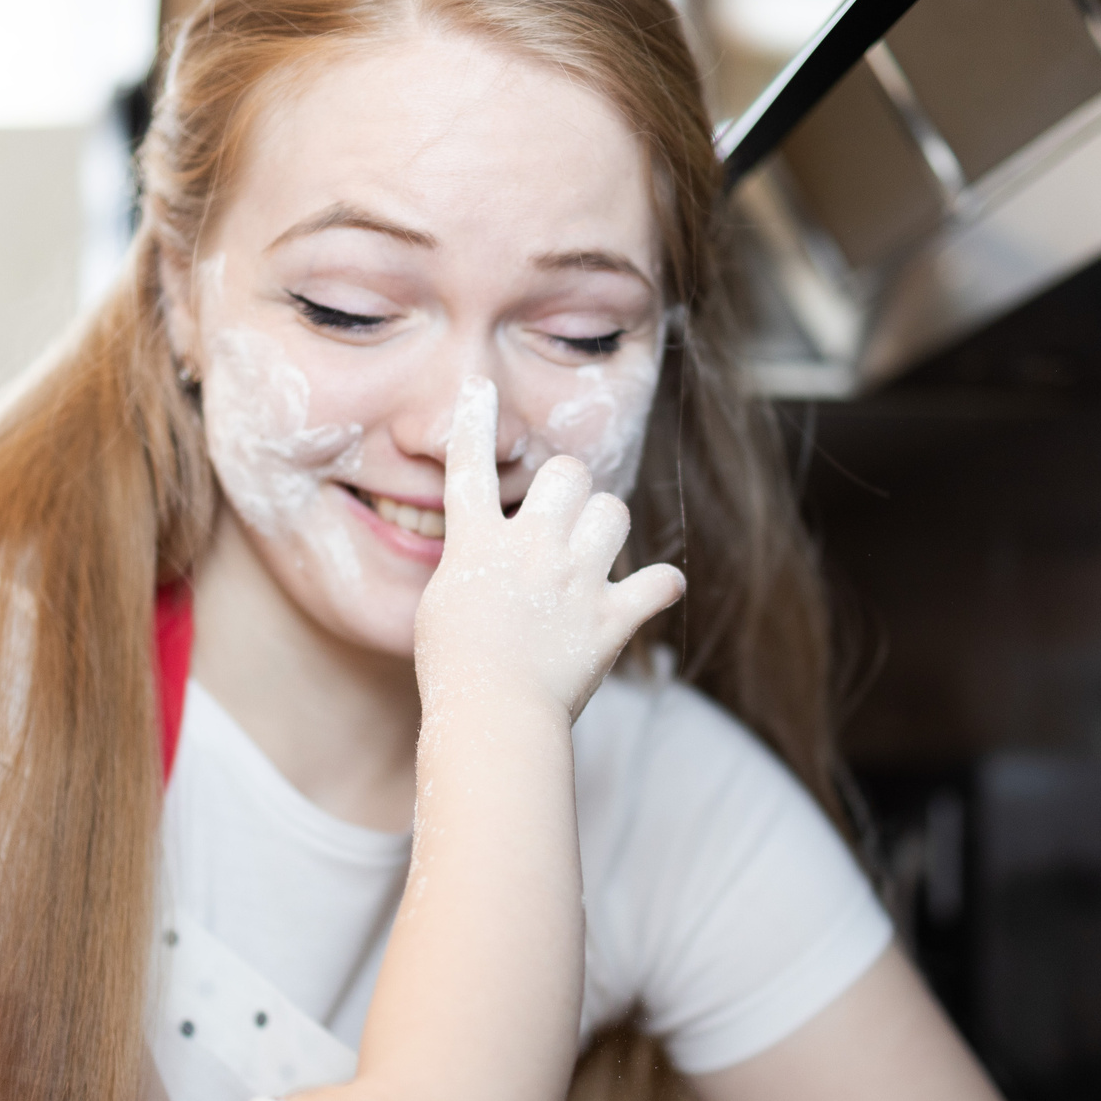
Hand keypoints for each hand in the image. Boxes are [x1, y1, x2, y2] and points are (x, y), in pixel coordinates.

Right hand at [415, 378, 683, 724]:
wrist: (492, 711)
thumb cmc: (453, 669)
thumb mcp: (439, 608)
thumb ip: (467, 569)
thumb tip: (484, 559)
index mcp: (478, 543)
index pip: (470, 466)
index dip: (476, 422)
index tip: (481, 389)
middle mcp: (532, 547)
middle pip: (565, 472)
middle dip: (566, 486)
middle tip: (561, 515)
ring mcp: (577, 579)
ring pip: (615, 510)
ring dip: (607, 526)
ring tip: (597, 552)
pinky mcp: (612, 617)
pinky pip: (661, 582)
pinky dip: (660, 587)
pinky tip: (654, 592)